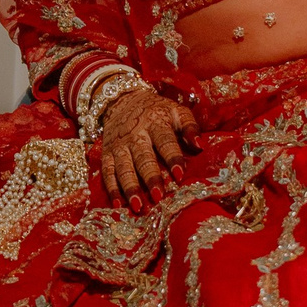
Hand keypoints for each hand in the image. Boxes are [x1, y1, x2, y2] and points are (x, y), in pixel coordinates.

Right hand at [95, 86, 199, 208]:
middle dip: (150, 177)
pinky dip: (112, 188)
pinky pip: (107, 172)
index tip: (179, 175)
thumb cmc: (157, 111)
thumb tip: (200, 145)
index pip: (165, 141)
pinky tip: (118, 204)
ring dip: (130, 187)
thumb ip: (189, 126)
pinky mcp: (107, 153)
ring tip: (138, 206)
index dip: (172, 158)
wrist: (122, 100)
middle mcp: (135, 135)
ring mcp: (119, 146)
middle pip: (143, 158)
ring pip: (124, 168)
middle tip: (159, 197)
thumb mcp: (175, 111)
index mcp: (155, 123)